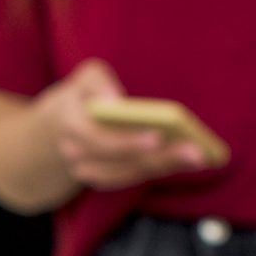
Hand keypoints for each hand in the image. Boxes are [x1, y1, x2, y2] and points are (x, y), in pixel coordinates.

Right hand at [49, 60, 220, 192]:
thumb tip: (116, 100)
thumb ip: (97, 80)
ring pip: (127, 173)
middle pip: (119, 162)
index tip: (157, 136)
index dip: (126, 141)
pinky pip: (131, 177)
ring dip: (164, 166)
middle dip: (158, 157)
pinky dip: (159, 169)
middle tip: (195, 152)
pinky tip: (187, 161)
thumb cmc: (82, 95)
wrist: (57, 127)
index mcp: (68, 124)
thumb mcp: (85, 77)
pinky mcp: (104, 177)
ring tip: (198, 156)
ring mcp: (87, 170)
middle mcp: (75, 154)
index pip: (96, 138)